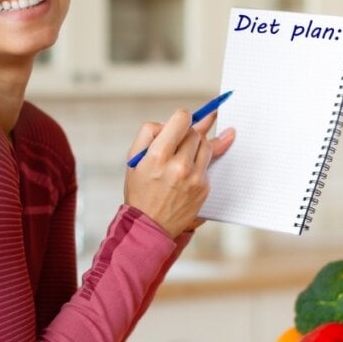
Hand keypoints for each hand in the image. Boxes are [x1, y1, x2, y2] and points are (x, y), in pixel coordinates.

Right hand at [123, 108, 234, 237]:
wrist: (150, 225)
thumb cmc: (141, 190)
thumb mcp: (134, 158)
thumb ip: (150, 132)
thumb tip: (170, 121)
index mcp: (158, 156)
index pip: (182, 120)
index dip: (182, 117)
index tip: (182, 120)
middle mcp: (179, 166)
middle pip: (195, 132)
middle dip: (187, 133)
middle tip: (178, 141)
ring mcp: (195, 178)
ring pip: (206, 145)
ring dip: (197, 145)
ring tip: (183, 154)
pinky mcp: (204, 187)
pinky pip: (208, 164)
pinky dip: (199, 163)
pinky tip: (187, 170)